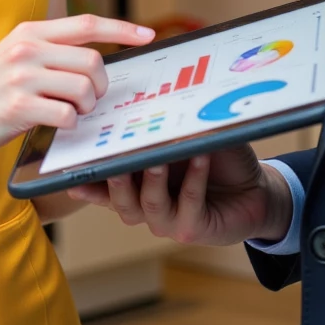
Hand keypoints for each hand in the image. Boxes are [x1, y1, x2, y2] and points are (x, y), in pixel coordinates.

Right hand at [0, 14, 154, 160]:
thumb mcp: (13, 58)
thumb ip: (47, 53)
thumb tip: (93, 63)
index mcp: (30, 32)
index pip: (87, 23)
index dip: (123, 28)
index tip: (148, 34)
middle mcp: (27, 49)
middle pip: (93, 62)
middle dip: (101, 87)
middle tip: (90, 100)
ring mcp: (21, 77)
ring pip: (83, 90)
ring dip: (86, 108)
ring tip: (71, 114)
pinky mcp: (17, 107)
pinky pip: (66, 116)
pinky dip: (69, 124)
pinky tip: (55, 125)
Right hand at [66, 142, 293, 247]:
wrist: (255, 190)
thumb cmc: (216, 159)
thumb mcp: (186, 138)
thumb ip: (165, 127)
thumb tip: (150, 95)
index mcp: (136, 185)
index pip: (103, 183)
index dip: (85, 176)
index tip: (68, 162)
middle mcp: (146, 206)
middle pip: (118, 198)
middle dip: (112, 177)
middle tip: (113, 154)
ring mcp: (167, 221)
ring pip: (147, 205)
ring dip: (151, 179)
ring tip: (157, 156)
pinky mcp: (193, 229)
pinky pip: (188, 205)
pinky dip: (193, 180)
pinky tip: (199, 157)